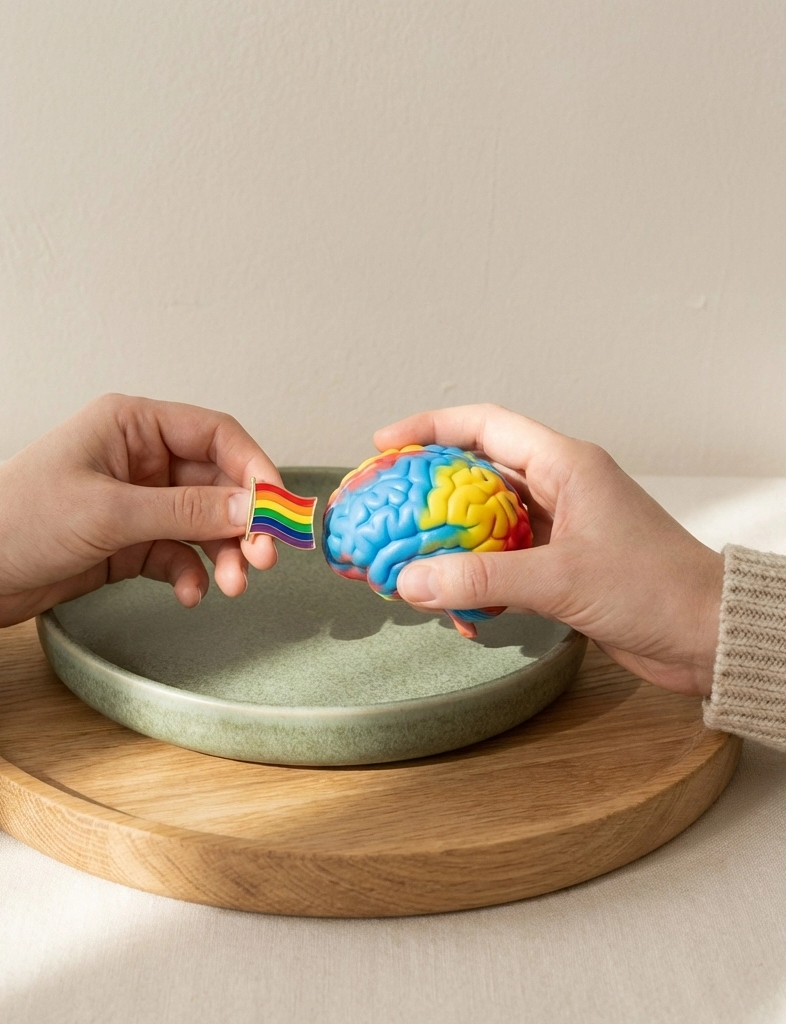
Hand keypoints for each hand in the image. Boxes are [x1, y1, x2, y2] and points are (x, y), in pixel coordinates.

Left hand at [0, 395, 280, 628]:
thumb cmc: (20, 520)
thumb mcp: (110, 512)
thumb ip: (187, 510)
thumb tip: (253, 508)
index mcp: (133, 425)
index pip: (216, 434)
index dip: (255, 468)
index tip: (279, 509)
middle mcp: (140, 458)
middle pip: (217, 482)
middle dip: (242, 521)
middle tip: (262, 560)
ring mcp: (136, 502)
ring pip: (203, 522)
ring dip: (222, 553)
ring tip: (230, 586)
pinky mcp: (127, 542)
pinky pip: (177, 553)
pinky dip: (190, 572)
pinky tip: (189, 593)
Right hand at [377, 405, 722, 695]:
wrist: (708, 637)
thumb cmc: (657, 589)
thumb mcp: (560, 578)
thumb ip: (481, 578)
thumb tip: (411, 580)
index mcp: (566, 465)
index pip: (485, 426)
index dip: (430, 428)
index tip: (385, 443)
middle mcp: (559, 489)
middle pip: (475, 476)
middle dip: (427, 494)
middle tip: (384, 509)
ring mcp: (559, 529)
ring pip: (483, 524)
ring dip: (447, 546)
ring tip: (407, 567)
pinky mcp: (559, 567)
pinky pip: (500, 564)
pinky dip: (475, 583)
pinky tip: (460, 612)